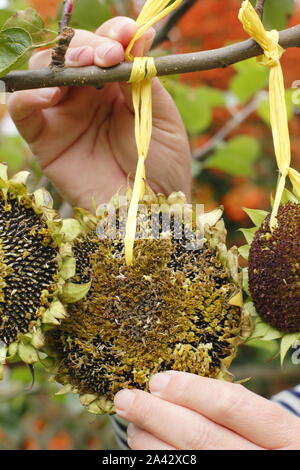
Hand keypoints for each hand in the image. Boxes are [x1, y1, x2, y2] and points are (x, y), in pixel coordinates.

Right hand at [8, 18, 190, 208]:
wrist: (151, 210)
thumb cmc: (164, 167)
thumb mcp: (162, 117)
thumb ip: (142, 78)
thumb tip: (137, 36)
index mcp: (117, 89)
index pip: (104, 49)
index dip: (111, 35)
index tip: (125, 34)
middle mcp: (87, 98)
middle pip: (71, 55)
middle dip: (88, 46)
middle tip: (107, 54)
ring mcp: (64, 117)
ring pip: (44, 73)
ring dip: (59, 62)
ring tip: (83, 68)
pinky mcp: (45, 140)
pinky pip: (23, 109)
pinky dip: (29, 95)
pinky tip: (51, 94)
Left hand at [114, 371, 299, 449]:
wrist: (280, 465)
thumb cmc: (270, 444)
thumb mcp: (268, 424)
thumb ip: (233, 407)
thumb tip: (172, 385)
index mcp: (285, 435)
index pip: (231, 405)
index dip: (190, 390)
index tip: (158, 380)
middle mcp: (264, 462)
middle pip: (200, 435)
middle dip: (155, 413)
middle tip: (126, 397)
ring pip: (186, 460)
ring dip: (149, 438)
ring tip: (133, 421)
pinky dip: (156, 459)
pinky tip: (145, 445)